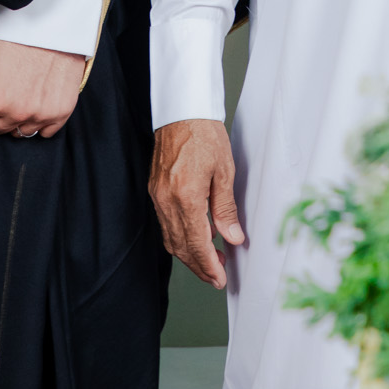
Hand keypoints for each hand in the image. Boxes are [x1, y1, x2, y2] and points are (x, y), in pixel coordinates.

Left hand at [0, 36, 83, 137]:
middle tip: (0, 84)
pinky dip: (38, 119)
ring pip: (16, 132)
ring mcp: (41, 115)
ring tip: (18, 89)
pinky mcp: (60, 112)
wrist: (53, 22)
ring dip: (13, 117)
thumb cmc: (11, 34)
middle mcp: (17, 114)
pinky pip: (43, 132)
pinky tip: (36, 97)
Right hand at [150, 118, 245, 288]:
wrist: (181, 109)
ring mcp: (157, 195)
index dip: (209, 266)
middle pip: (180, 246)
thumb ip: (226, 208)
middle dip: (199, 266)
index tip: (220, 278)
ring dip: (189, 255)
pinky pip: (165, 223)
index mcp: (186, 195)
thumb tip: (233, 237)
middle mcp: (166, 199)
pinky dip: (180, 237)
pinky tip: (195, 237)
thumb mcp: (224, 170)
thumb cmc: (204, 133)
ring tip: (211, 260)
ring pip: (171, 238)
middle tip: (217, 276)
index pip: (196, 243)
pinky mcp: (155, 189)